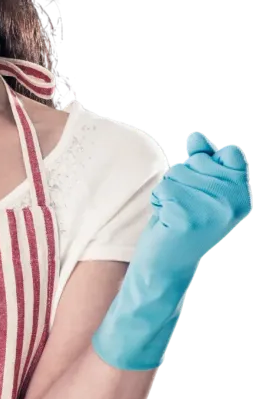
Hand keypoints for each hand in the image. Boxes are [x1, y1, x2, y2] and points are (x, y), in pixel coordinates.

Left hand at [145, 132, 250, 267]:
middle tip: (183, 205)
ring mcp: (214, 211)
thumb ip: (200, 161)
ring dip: (166, 191)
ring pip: (176, 174)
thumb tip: (196, 136)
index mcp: (242, 194)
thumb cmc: (179, 220)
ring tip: (174, 213)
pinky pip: (163, 189)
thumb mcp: (195, 188)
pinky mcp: (189, 218)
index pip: (231, 153)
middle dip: (179, 179)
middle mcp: (235, 202)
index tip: (200, 188)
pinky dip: (157, 202)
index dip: (206, 162)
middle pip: (196, 161)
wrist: (166, 262)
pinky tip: (166, 221)